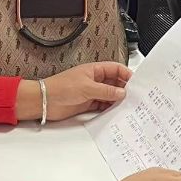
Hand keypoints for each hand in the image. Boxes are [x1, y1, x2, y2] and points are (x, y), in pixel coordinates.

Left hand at [15, 62, 129, 122]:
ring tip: (126, 106)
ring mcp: (91, 92)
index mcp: (95, 69)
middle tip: (133, 96)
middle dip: (124, 89)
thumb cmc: (61, 87)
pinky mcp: (88, 103)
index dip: (126, 74)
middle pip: (114, 83)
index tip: (135, 83)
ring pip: (110, 95)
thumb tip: (121, 93)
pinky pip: (103, 105)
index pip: (115, 69)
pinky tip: (114, 111)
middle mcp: (94, 80)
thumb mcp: (87, 87)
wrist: (45, 101)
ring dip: (117, 100)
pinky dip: (109, 108)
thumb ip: (106, 91)